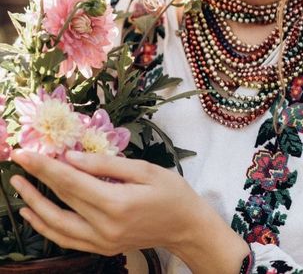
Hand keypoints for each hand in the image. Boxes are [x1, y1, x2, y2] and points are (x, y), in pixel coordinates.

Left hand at [10, 149, 195, 255]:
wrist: (186, 226)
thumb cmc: (171, 191)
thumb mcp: (144, 169)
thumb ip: (106, 164)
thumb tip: (71, 157)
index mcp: (117, 203)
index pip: (71, 182)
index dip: (45, 166)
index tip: (25, 152)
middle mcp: (105, 227)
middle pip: (61, 200)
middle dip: (36, 178)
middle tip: (17, 159)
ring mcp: (101, 242)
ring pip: (57, 225)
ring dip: (34, 204)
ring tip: (18, 186)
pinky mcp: (102, 249)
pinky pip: (66, 239)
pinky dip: (46, 226)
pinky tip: (34, 212)